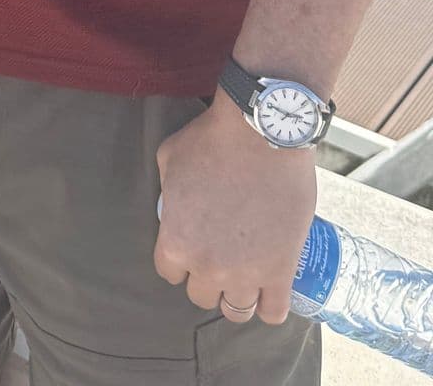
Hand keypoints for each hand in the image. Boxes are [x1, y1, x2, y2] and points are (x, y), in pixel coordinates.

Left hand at [154, 98, 314, 325]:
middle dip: (206, 277)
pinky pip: (274, 313)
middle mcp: (208, 266)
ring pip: (235, 311)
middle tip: (218, 255)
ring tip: (243, 276)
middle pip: (201, 295)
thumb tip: (171, 204)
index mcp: (176, 242)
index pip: (168, 272)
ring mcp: (246, 273)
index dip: (177, 259)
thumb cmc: (212, 140)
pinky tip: (268, 289)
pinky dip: (269, 306)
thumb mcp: (169, 159)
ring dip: (236, 295)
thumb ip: (166, 192)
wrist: (263, 134)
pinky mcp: (281, 272)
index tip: (191, 244)